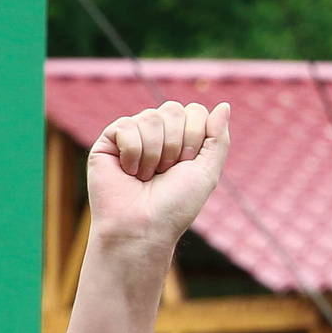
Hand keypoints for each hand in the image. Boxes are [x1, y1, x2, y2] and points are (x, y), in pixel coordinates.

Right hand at [86, 101, 229, 255]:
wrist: (142, 228)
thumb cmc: (174, 206)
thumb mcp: (207, 172)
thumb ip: (219, 137)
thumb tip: (224, 104)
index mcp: (180, 138)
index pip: (194, 111)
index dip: (194, 136)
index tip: (185, 165)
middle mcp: (156, 133)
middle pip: (173, 110)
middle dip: (174, 144)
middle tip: (164, 172)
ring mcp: (130, 136)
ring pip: (150, 117)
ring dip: (153, 153)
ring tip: (145, 176)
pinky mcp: (107, 143)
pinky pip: (125, 126)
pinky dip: (132, 153)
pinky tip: (127, 172)